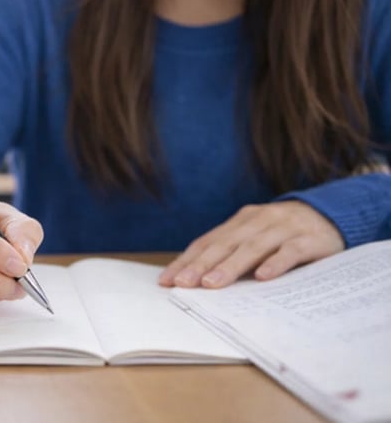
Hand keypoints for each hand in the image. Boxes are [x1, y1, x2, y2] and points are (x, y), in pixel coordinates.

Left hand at [159, 201, 343, 288]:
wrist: (332, 215)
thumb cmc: (284, 234)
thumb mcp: (256, 238)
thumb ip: (232, 253)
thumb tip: (198, 280)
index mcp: (240, 221)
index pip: (207, 242)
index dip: (186, 261)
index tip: (167, 281)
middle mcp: (258, 221)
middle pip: (225, 244)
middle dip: (201, 265)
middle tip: (184, 284)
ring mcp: (284, 228)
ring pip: (252, 247)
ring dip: (230, 266)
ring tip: (212, 284)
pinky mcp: (309, 239)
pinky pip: (290, 251)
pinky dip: (275, 263)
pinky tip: (262, 277)